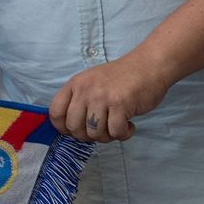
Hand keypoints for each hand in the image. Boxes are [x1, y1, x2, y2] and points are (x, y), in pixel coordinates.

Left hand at [49, 54, 169, 142]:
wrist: (148, 65)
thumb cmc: (121, 78)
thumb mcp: (91, 82)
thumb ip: (79, 100)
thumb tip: (70, 128)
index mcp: (75, 84)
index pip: (55, 112)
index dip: (63, 127)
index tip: (76, 131)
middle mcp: (85, 90)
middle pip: (73, 127)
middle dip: (87, 136)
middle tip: (102, 131)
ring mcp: (102, 97)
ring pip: (94, 133)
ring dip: (107, 137)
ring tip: (116, 127)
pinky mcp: (120, 104)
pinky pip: (115, 132)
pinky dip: (123, 134)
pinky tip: (129, 126)